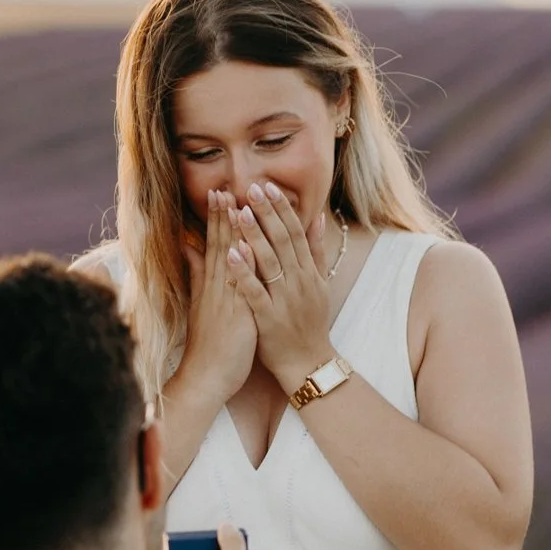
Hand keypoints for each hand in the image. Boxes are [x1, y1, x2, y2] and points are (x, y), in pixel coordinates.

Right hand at [178, 191, 258, 404]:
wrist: (206, 378)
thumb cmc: (208, 345)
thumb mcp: (200, 304)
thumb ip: (196, 273)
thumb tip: (187, 247)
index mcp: (211, 286)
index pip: (213, 245)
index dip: (217, 219)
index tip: (220, 193)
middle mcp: (216, 289)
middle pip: (219, 246)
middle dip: (222, 217)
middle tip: (224, 188)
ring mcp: (225, 301)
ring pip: (229, 261)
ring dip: (232, 233)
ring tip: (235, 206)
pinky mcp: (235, 315)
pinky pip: (239, 286)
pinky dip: (241, 266)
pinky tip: (244, 247)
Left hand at [226, 181, 334, 392]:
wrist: (308, 363)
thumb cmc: (310, 323)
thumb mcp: (319, 284)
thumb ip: (316, 251)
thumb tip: (318, 217)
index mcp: (308, 272)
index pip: (295, 232)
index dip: (281, 208)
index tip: (268, 186)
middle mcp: (298, 282)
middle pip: (282, 241)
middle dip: (266, 213)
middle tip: (251, 188)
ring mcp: (284, 300)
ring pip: (269, 262)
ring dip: (254, 235)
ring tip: (239, 211)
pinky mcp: (269, 318)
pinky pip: (255, 292)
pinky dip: (244, 272)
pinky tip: (231, 253)